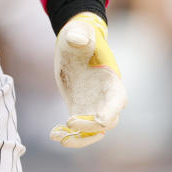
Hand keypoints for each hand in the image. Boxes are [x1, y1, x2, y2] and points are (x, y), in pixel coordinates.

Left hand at [50, 12, 126, 147]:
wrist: (73, 40)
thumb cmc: (80, 34)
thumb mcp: (78, 32)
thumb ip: (79, 35)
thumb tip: (76, 38)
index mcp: (111, 80)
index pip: (117, 102)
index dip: (110, 112)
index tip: (99, 120)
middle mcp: (105, 97)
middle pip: (106, 122)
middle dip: (90, 126)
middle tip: (69, 122)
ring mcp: (93, 104)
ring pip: (92, 131)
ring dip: (79, 139)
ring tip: (59, 138)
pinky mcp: (79, 107)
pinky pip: (78, 128)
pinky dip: (67, 133)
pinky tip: (53, 134)